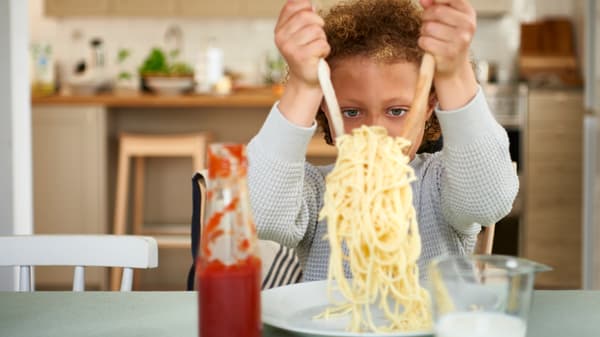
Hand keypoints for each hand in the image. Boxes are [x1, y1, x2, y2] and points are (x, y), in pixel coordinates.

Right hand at [275, 0, 330, 126]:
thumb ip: (301, 16)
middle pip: (308, 16)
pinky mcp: (301, 57)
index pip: (293, 5)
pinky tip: (317, 58)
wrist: (306, 80)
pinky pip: (322, 44)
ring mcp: (290, 47)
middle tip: (314, 40)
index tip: (310, 21)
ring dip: (322, 40)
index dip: (307, 8)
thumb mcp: (300, 33)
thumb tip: (309, 3)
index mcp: (279, 29)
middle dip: (318, 26)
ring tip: (315, 50)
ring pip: (317, 30)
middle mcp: (281, 37)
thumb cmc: (307, 54)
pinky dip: (324, 50)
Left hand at [418, 0, 477, 109]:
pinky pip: (425, 41)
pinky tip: (429, 47)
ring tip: (430, 37)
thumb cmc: (448, 39)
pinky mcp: (449, 53)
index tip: (428, 6)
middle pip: (436, 11)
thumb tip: (424, 0)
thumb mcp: (446, 20)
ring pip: (428, 27)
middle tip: (427, 26)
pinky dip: (422, 43)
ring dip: (423, 32)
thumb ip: (435, 6)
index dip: (434, 2)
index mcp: (469, 13)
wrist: (453, 67)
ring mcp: (460, 40)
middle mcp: (468, 25)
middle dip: (426, 18)